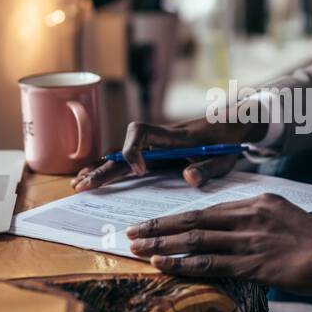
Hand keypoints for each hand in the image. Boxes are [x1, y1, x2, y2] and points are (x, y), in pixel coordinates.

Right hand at [72, 114, 265, 191]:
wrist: (231, 127)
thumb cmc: (227, 143)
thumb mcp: (224, 159)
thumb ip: (207, 169)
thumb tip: (188, 178)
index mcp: (173, 138)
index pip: (141, 133)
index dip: (134, 150)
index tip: (141, 170)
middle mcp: (158, 141)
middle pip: (123, 149)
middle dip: (103, 167)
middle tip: (82, 185)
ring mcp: (155, 148)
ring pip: (121, 155)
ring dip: (101, 168)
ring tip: (79, 183)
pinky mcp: (155, 156)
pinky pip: (128, 162)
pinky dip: (111, 170)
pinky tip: (95, 178)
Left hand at [126, 193, 311, 294]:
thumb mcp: (283, 218)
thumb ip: (255, 222)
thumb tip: (230, 235)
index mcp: (256, 202)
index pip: (207, 209)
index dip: (176, 218)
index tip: (153, 223)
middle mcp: (250, 216)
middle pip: (194, 220)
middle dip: (158, 227)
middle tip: (131, 232)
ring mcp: (251, 240)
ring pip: (196, 240)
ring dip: (162, 245)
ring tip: (137, 249)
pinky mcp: (255, 264)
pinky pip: (211, 264)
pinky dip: (183, 263)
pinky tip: (162, 265)